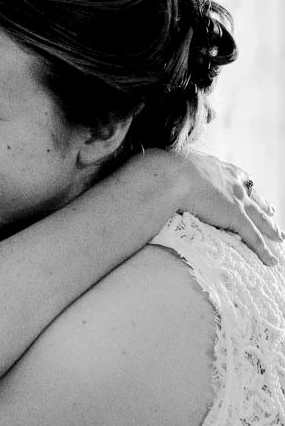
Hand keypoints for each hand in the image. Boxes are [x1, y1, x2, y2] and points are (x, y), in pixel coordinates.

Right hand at [144, 149, 282, 263]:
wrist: (171, 174)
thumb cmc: (163, 168)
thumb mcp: (169, 165)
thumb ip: (169, 171)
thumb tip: (153, 174)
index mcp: (214, 167)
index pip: (235, 175)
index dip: (242, 183)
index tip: (247, 186)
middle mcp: (229, 180)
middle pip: (252, 195)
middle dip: (262, 205)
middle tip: (270, 211)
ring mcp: (234, 198)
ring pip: (259, 217)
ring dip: (270, 228)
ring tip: (279, 237)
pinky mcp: (234, 216)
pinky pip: (253, 236)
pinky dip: (263, 250)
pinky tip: (270, 260)